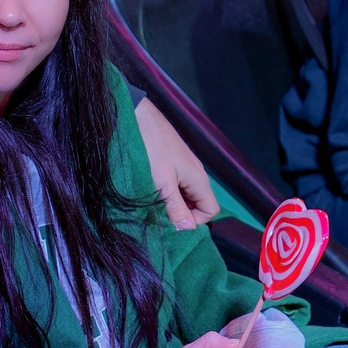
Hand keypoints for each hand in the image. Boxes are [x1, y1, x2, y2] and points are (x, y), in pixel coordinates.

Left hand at [133, 97, 218, 228]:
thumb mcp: (162, 183)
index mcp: (199, 179)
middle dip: (181, 213)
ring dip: (171, 203)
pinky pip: (175, 185)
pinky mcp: (172, 163)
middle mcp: (195, 174)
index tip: (172, 222)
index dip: (194, 221)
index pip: (210, 211)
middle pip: (198, 204)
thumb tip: (188, 230)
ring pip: (185, 195)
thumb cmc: (151, 146)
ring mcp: (184, 168)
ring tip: (152, 202)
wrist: (137, 117)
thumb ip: (176, 207)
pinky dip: (165, 192)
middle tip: (159, 215)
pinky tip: (150, 190)